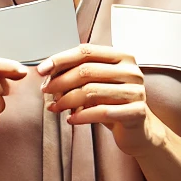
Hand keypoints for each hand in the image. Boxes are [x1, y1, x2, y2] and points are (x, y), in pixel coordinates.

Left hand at [39, 45, 164, 157]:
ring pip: (91, 91)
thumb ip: (78, 74)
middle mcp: (131, 71)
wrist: (138, 130)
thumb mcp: (97, 84)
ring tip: (55, 107)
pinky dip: (81, 116)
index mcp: (122, 57)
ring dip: (66, 101)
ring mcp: (136, 91)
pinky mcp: (137, 111)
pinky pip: (102, 112)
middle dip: (60, 82)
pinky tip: (71, 120)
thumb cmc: (114, 104)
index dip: (61, 59)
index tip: (42, 70)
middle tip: (46, 91)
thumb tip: (48, 73)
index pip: (87, 51)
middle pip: (87, 70)